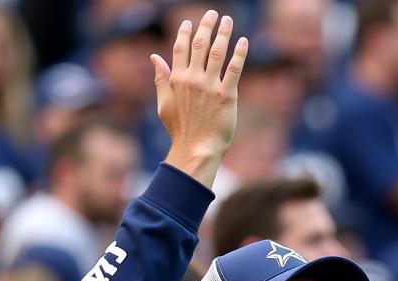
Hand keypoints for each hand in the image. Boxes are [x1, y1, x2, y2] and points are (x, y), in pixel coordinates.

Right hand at [153, 10, 247, 186]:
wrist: (196, 149)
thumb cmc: (180, 130)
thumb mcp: (164, 104)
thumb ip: (160, 79)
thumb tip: (154, 57)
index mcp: (177, 79)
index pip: (180, 47)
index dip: (185, 32)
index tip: (189, 21)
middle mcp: (193, 79)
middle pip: (199, 44)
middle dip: (206, 25)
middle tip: (213, 13)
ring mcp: (210, 86)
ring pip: (217, 52)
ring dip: (223, 33)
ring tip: (228, 21)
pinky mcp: (227, 96)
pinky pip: (234, 69)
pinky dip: (239, 53)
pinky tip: (243, 42)